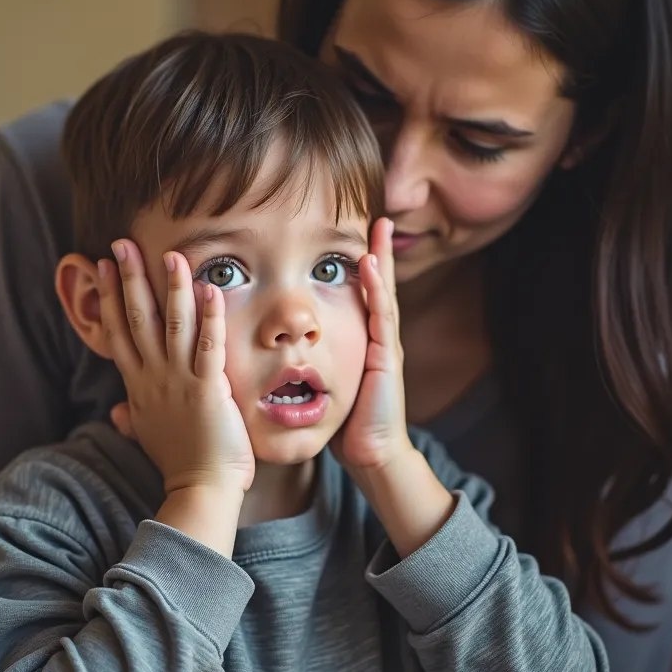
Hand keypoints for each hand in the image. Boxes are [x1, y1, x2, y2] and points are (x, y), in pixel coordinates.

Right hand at [98, 239, 254, 497]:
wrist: (200, 491)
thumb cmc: (179, 464)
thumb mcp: (147, 436)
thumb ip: (132, 417)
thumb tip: (118, 413)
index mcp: (139, 386)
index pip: (119, 332)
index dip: (109, 297)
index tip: (100, 266)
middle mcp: (154, 378)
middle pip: (137, 320)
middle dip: (128, 279)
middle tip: (120, 244)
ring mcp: (180, 382)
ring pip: (172, 325)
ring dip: (170, 288)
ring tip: (170, 255)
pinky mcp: (208, 389)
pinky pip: (208, 346)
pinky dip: (209, 317)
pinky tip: (211, 290)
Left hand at [331, 217, 412, 482]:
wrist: (370, 453)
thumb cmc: (346, 423)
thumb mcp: (327, 385)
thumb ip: (315, 363)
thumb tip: (285, 351)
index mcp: (362, 341)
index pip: (362, 295)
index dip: (360, 267)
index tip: (354, 236)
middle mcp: (378, 338)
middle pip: (379, 287)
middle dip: (380, 252)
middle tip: (380, 218)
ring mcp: (385, 346)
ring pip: (384, 295)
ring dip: (381, 261)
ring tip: (379, 230)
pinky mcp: (386, 358)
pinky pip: (382, 317)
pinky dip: (376, 290)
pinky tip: (369, 266)